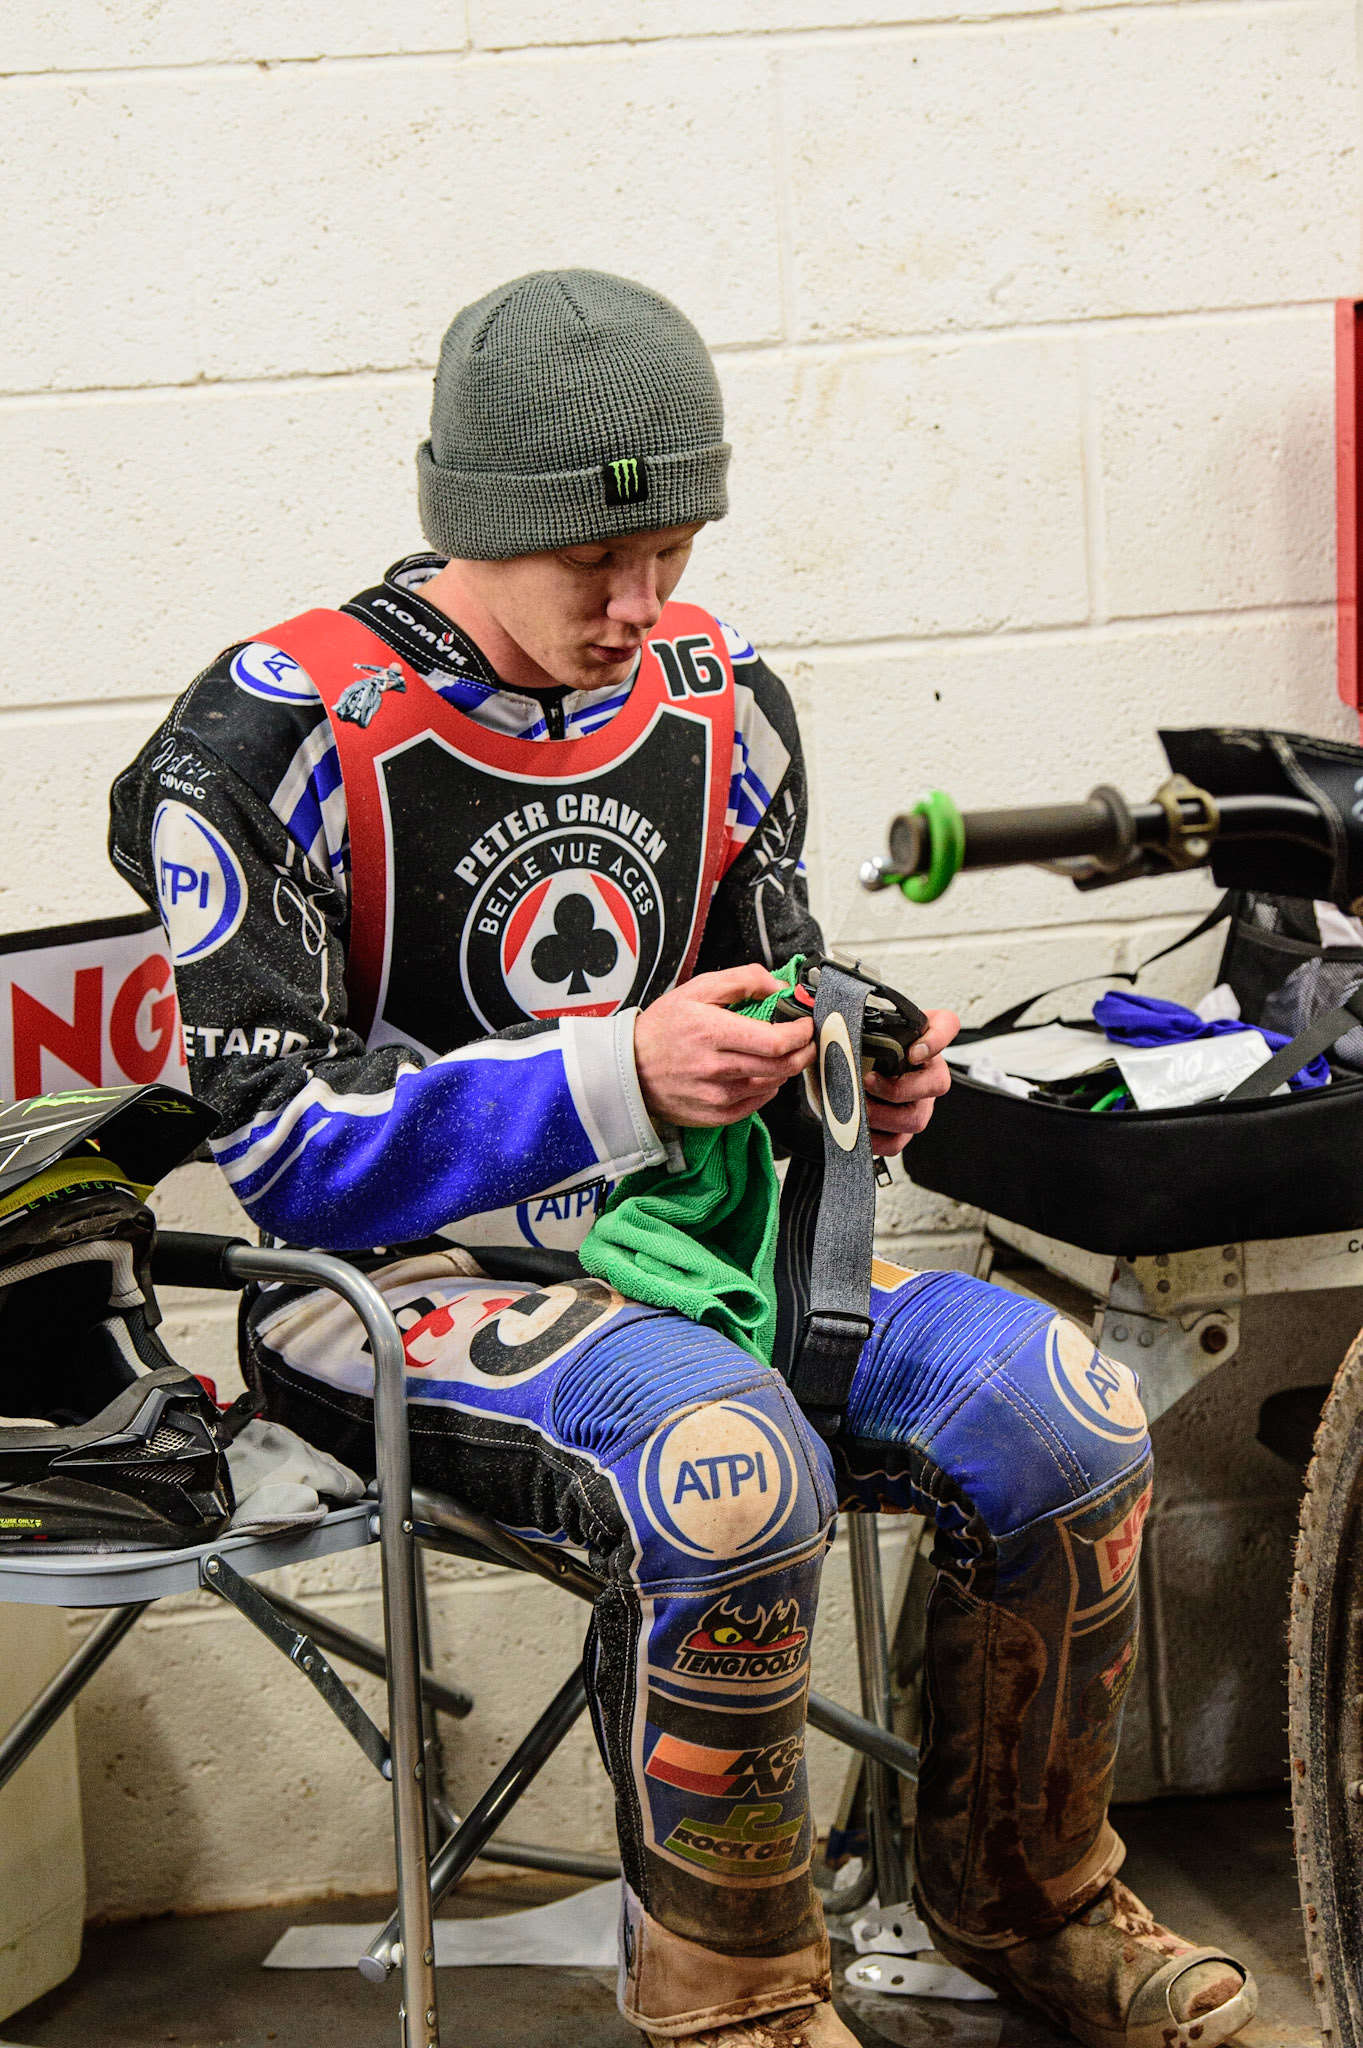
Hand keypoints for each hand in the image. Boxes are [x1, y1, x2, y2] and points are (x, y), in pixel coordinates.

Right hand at [633, 966, 816, 1127]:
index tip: (805, 1025)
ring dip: (785, 1068)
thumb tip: (778, 986)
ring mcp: (716, 1096)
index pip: (776, 1041)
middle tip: (805, 1041)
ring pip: (772, 1085)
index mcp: (713, 1033)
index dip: (801, 1033)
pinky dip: (766, 1088)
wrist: (629, 1068)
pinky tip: (758, 1075)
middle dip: (803, 1052)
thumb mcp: (698, 989)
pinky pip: (756, 1104)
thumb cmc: (662, 1028)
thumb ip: (742, 980)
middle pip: (781, 1066)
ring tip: (779, 1054)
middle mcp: (716, 1068)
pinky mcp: (715, 1115)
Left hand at [865, 1008, 958, 1154]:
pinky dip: (876, 1139)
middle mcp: (929, 1071)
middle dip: (897, 1088)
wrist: (853, 1067)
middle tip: (868, 1081)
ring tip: (858, 1107)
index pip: (947, 1026)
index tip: (912, 1051)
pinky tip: (858, 1127)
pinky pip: (897, 1142)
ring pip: (916, 1118)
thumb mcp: (869, 1025)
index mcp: (924, 1039)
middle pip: (936, 1084)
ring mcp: (920, 1102)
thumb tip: (848, 1026)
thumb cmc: (866, 1045)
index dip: (935, 1040)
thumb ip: (868, 1019)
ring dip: (882, 1116)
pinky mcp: (903, 1127)